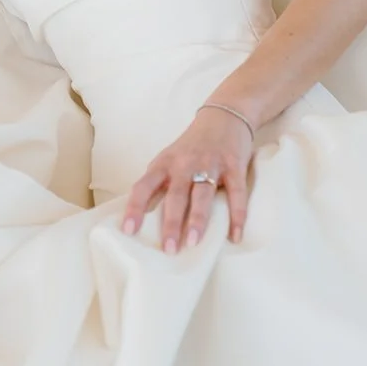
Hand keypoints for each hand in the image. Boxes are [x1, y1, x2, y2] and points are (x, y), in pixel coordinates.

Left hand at [121, 106, 253, 252]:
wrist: (224, 116)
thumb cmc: (192, 145)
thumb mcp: (169, 158)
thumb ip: (159, 182)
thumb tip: (143, 218)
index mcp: (164, 164)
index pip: (144, 187)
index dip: (135, 208)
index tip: (129, 231)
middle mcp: (185, 164)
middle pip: (175, 195)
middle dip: (171, 223)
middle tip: (169, 249)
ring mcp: (210, 164)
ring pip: (202, 194)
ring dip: (198, 219)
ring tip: (194, 243)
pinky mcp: (234, 165)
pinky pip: (236, 192)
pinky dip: (237, 215)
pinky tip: (235, 235)